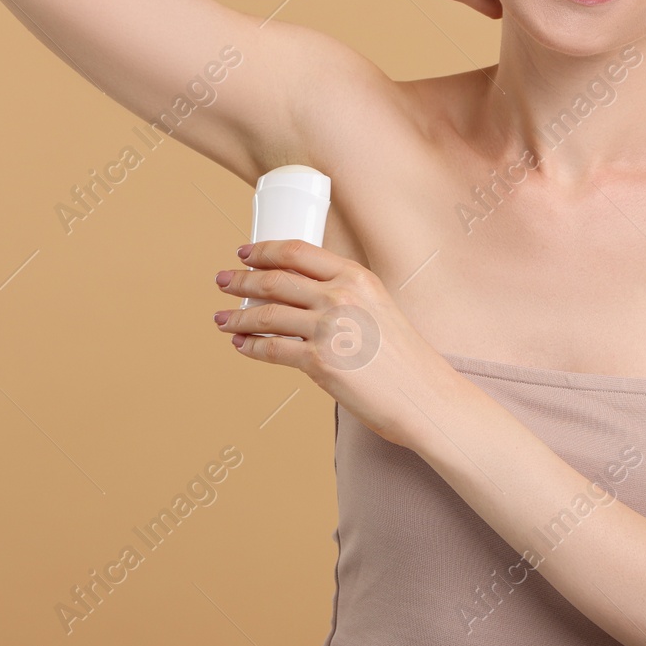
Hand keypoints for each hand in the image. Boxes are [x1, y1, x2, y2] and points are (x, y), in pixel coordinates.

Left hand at [212, 239, 458, 448]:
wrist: (423, 395)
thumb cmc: (403, 357)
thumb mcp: (378, 307)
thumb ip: (344, 296)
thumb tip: (298, 296)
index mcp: (356, 276)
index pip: (298, 252)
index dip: (264, 250)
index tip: (245, 253)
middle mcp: (341, 296)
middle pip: (274, 280)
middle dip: (241, 281)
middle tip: (223, 281)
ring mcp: (328, 329)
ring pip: (265, 315)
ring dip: (236, 317)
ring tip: (222, 319)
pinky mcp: (320, 363)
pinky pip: (272, 350)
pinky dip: (250, 347)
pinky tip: (241, 345)